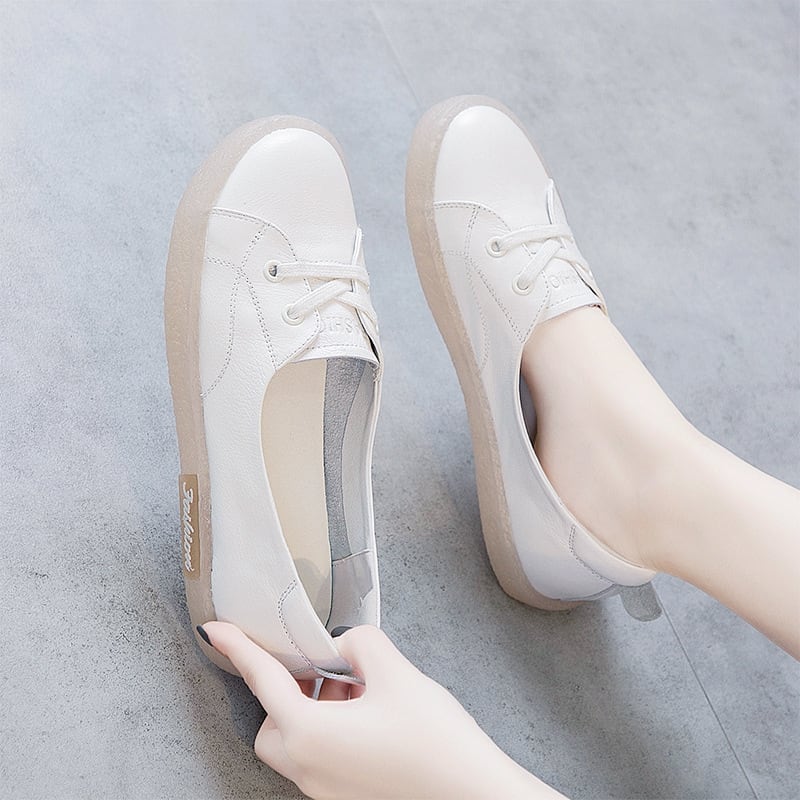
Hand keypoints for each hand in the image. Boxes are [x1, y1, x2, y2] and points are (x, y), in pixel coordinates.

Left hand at [202, 623, 563, 799]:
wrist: (476, 797)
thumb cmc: (435, 740)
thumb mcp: (396, 673)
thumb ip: (360, 644)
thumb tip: (345, 646)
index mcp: (310, 734)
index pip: (263, 680)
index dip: (238, 648)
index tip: (216, 628)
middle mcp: (309, 769)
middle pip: (272, 722)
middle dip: (287, 690)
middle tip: (320, 667)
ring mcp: (326, 791)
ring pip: (296, 742)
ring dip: (313, 710)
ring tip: (357, 691)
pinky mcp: (347, 798)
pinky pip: (321, 759)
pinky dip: (331, 731)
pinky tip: (370, 717)